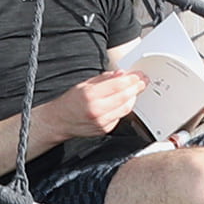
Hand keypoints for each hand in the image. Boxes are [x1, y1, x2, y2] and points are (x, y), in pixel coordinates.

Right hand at [24, 70, 142, 152]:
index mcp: (90, 95)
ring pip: (125, 109)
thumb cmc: (71, 101)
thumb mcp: (85, 84)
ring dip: (133, 98)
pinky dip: (124, 108)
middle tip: (143, 81)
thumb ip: (104, 79)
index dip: (132, 79)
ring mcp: (101, 122)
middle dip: (137, 87)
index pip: (117, 85)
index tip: (139, 75)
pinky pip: (120, 117)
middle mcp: (96, 110)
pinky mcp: (105, 129)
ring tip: (135, 90)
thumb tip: (121, 74)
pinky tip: (123, 101)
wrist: (60, 121)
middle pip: (124, 97)